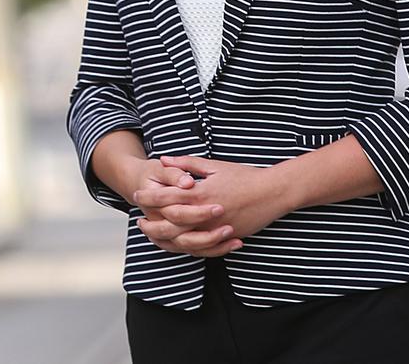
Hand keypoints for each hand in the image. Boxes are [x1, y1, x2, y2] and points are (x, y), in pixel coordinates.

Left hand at [134, 155, 286, 256]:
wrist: (271, 193)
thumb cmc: (243, 176)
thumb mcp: (214, 166)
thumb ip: (186, 163)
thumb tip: (164, 159)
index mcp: (200, 193)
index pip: (166, 197)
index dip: (149, 196)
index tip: (137, 193)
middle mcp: (204, 214)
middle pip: (168, 223)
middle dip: (150, 221)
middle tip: (139, 220)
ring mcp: (214, 229)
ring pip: (181, 240)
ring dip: (163, 238)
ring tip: (153, 234)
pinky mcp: (223, 239)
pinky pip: (199, 249)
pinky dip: (184, 248)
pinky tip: (176, 244)